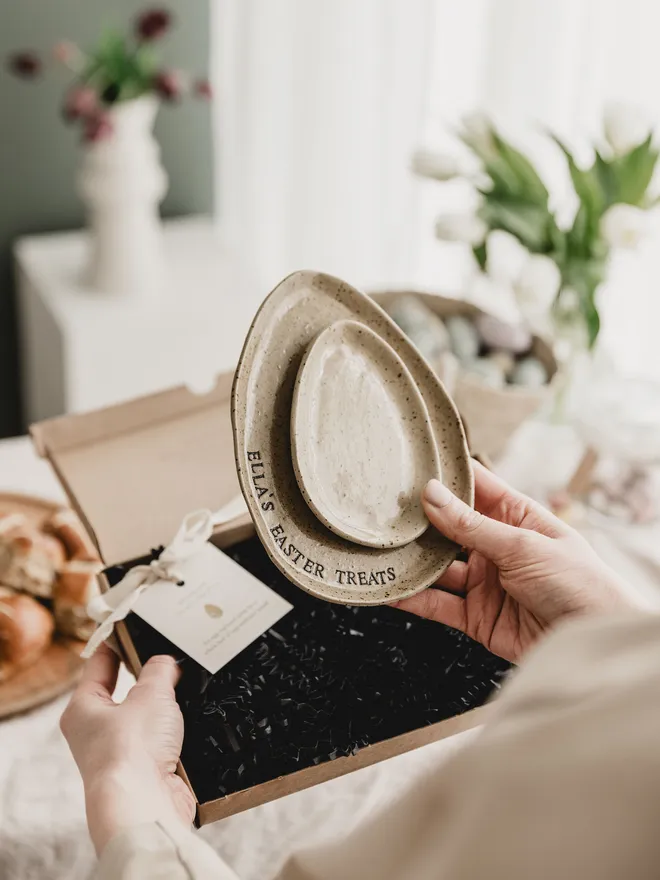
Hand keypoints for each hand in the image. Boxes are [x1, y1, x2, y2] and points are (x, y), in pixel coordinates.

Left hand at [60, 646, 194, 854]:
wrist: (144, 804)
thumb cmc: (131, 751)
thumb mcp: (150, 694)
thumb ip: (160, 670)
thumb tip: (168, 663)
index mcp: (83, 708)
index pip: (100, 664)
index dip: (119, 643)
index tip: (134, 626)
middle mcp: (96, 732)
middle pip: (126, 691)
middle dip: (150, 675)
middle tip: (171, 654)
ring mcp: (122, 752)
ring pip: (148, 716)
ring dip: (167, 706)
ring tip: (186, 685)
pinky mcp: (146, 769)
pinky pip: (164, 739)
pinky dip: (178, 730)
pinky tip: (193, 719)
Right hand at [393, 462, 636, 662]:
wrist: (592, 641)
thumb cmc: (577, 583)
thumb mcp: (523, 545)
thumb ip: (472, 525)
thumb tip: (432, 494)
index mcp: (515, 517)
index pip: (475, 487)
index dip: (445, 476)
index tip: (411, 464)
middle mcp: (496, 546)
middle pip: (448, 528)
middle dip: (418, 520)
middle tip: (382, 508)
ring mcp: (484, 582)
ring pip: (437, 567)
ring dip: (411, 560)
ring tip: (379, 549)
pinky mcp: (476, 617)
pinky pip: (438, 604)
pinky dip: (413, 598)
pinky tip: (391, 587)